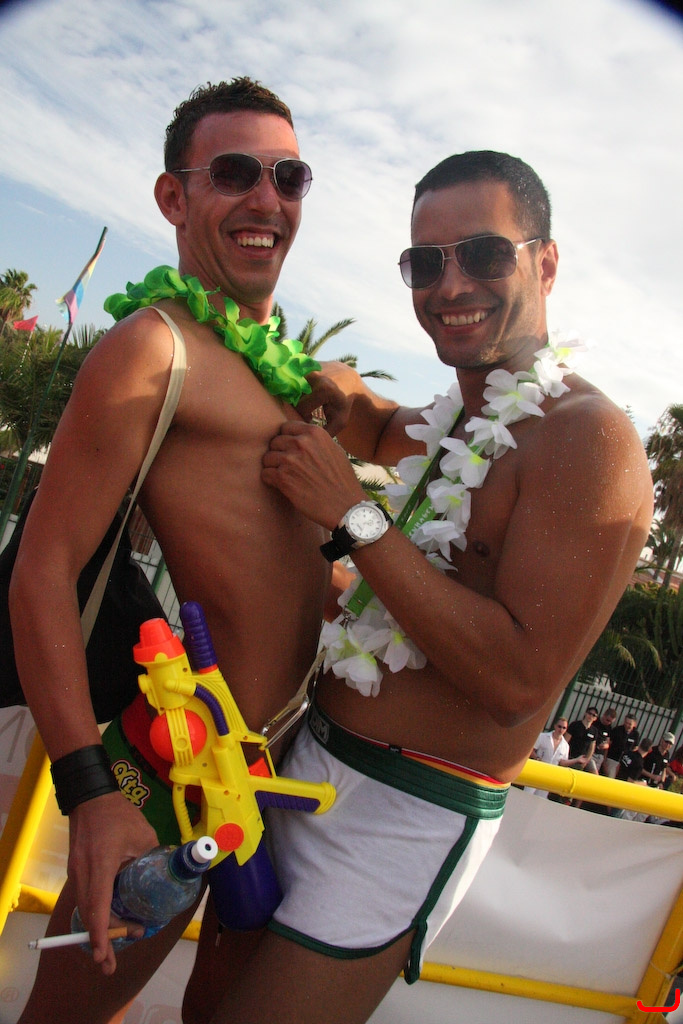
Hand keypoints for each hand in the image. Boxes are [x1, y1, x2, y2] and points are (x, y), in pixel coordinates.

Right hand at [67, 791, 157, 973]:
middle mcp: (85, 873)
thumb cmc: (118, 814)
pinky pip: (85, 897)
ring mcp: (77, 872)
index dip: (102, 934)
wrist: (89, 796)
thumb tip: (170, 875)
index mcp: (102, 866)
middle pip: (90, 915)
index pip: (99, 907)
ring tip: (118, 939)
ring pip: (86, 908)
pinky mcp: (77, 869)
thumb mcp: (143, 834)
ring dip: (99, 927)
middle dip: (101, 941)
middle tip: (113, 961)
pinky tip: (111, 916)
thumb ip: (154, 857)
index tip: (104, 956)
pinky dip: (96, 912)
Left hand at [262, 420, 365, 528]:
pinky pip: (265, 474)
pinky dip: (270, 480)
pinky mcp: (283, 478)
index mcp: (314, 433)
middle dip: (279, 453)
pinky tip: (281, 485)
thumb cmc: (342, 480)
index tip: (290, 449)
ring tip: (285, 476)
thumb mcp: (334, 450)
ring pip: (267, 458)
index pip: (285, 427)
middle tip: (288, 466)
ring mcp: (290, 460)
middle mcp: (301, 443)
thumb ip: (315, 441)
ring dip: (273, 467)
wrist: (345, 506)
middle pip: (275, 442)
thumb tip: (298, 436)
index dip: (286, 439)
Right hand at [297, 362, 359, 436]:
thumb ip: (326, 433)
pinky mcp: (303, 363)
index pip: (301, 408)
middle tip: (308, 410)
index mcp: (324, 389)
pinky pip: (292, 378)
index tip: (310, 419)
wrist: (348, 377)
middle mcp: (314, 375)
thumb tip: (309, 441)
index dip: (303, 417)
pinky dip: (295, 387)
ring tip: (307, 401)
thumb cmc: (344, 402)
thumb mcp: (340, 420)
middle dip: (297, 406)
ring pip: (291, 387)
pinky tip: (304, 392)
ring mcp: (308, 367)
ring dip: (296, 396)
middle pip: (293, 397)